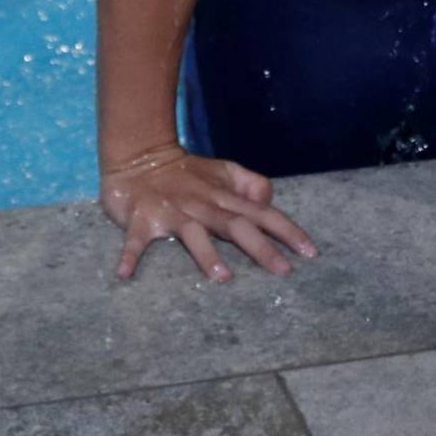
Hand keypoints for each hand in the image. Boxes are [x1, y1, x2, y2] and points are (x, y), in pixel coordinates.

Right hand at [99, 143, 317, 282]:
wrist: (139, 157)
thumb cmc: (185, 173)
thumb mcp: (222, 172)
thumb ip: (248, 184)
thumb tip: (269, 198)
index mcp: (223, 196)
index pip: (261, 213)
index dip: (287, 230)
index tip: (310, 252)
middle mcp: (202, 204)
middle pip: (235, 225)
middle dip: (260, 247)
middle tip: (283, 271)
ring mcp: (172, 211)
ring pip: (193, 232)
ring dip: (206, 253)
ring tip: (222, 278)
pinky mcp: (141, 218)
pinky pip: (135, 239)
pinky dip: (130, 255)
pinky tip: (125, 275)